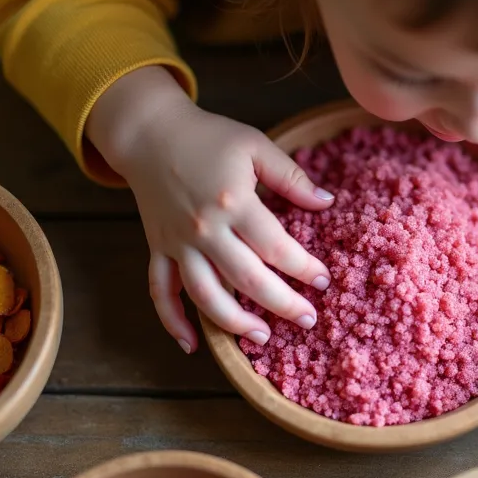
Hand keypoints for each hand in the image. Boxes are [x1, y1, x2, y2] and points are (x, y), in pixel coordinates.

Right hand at [86, 66, 333, 353]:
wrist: (150, 132)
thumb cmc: (209, 137)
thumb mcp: (255, 146)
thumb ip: (292, 177)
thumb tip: (328, 203)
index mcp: (234, 201)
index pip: (276, 247)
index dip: (304, 268)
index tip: (324, 280)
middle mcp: (205, 228)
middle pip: (247, 279)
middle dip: (282, 304)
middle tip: (308, 319)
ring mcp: (178, 243)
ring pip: (205, 294)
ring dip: (233, 322)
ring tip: (262, 337)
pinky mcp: (158, 249)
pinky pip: (160, 292)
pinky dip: (173, 321)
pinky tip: (192, 345)